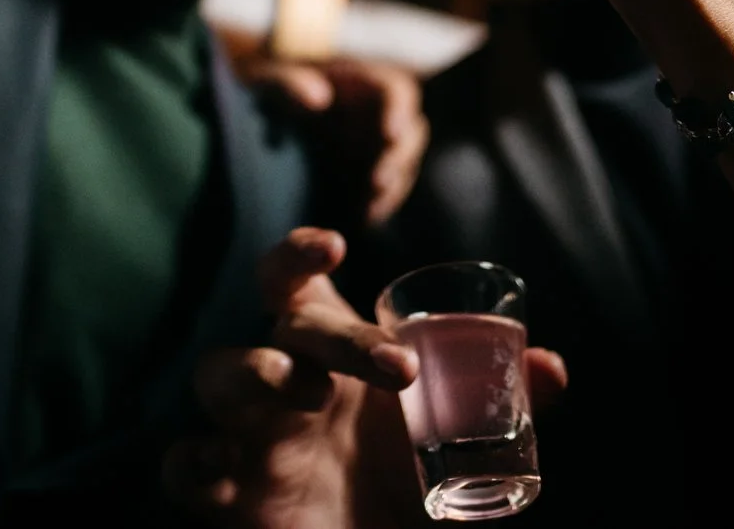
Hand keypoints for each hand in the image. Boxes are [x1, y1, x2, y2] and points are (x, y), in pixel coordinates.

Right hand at [162, 227, 565, 526]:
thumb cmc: (401, 489)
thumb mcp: (461, 449)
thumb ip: (506, 407)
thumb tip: (554, 370)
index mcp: (327, 352)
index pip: (293, 280)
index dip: (298, 253)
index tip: (335, 244)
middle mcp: (283, 379)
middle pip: (278, 326)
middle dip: (332, 337)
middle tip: (396, 371)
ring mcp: (248, 432)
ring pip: (215, 373)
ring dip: (253, 373)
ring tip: (301, 394)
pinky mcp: (226, 489)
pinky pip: (180, 463)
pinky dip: (188, 460)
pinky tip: (220, 467)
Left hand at [240, 56, 430, 226]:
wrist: (260, 112)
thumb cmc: (268, 86)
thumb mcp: (271, 79)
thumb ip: (291, 84)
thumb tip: (319, 99)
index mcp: (363, 81)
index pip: (395, 91)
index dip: (397, 112)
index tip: (388, 134)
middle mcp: (378, 113)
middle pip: (409, 133)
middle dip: (397, 159)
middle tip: (376, 183)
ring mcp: (375, 144)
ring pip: (401, 165)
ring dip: (392, 188)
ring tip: (369, 210)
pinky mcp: (366, 172)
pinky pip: (384, 190)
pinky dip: (378, 204)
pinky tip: (363, 219)